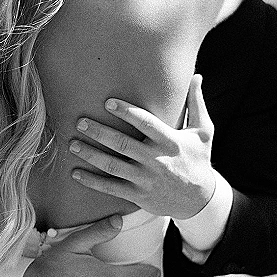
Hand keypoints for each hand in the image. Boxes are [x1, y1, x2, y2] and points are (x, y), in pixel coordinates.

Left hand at [69, 75, 214, 220]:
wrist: (200, 200)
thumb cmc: (198, 159)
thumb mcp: (204, 132)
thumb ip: (196, 103)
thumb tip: (197, 76)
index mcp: (170, 141)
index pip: (146, 123)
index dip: (126, 112)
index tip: (107, 102)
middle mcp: (156, 160)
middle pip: (122, 144)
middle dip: (99, 132)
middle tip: (80, 122)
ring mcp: (145, 179)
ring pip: (112, 166)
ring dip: (90, 155)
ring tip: (72, 144)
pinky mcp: (138, 196)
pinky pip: (111, 188)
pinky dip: (92, 181)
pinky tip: (75, 173)